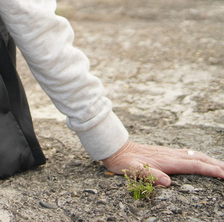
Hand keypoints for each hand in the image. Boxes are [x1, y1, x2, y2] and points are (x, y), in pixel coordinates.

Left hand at [101, 140, 223, 186]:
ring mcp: (168, 152)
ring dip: (210, 160)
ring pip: (194, 155)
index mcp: (166, 161)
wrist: (114, 147)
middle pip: (198, 158)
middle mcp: (169, 155)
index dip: (210, 170)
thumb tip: (167, 182)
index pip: (193, 166)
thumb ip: (150, 175)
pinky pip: (186, 153)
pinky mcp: (164, 152)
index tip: (223, 175)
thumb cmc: (122, 160)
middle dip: (216, 165)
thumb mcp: (132, 170)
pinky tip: (202, 159)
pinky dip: (199, 157)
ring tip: (221, 166)